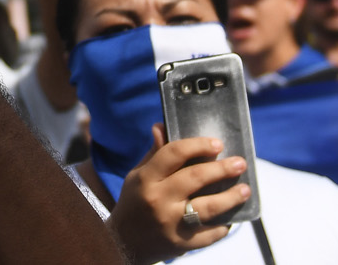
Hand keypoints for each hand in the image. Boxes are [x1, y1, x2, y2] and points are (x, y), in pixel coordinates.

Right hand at [108, 124, 248, 264]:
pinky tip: (230, 217)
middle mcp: (158, 199)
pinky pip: (211, 233)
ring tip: (245, 189)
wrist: (125, 242)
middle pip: (195, 178)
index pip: (173, 153)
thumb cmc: (135, 202)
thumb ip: (154, 154)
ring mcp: (171, 223)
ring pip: (208, 207)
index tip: (217, 143)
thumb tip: (162, 126)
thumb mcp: (138, 176)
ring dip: (231, 197)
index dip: (197, 145)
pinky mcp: (182, 243)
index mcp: (145, 179)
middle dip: (222, 169)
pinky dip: (223, 225)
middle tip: (240, 163)